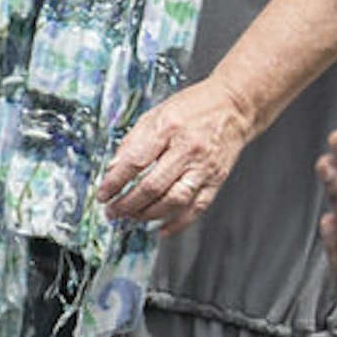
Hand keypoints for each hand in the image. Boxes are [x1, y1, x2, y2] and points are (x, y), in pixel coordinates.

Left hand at [93, 79, 254, 235]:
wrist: (234, 106)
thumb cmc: (194, 107)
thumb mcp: (156, 114)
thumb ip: (133, 141)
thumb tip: (113, 168)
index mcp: (169, 128)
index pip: (135, 162)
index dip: (114, 182)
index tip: (102, 194)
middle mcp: (188, 150)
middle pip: (152, 186)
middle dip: (127, 204)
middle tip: (113, 212)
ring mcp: (204, 167)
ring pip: (173, 201)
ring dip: (147, 215)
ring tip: (131, 217)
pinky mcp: (216, 180)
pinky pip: (195, 209)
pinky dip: (176, 223)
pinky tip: (160, 229)